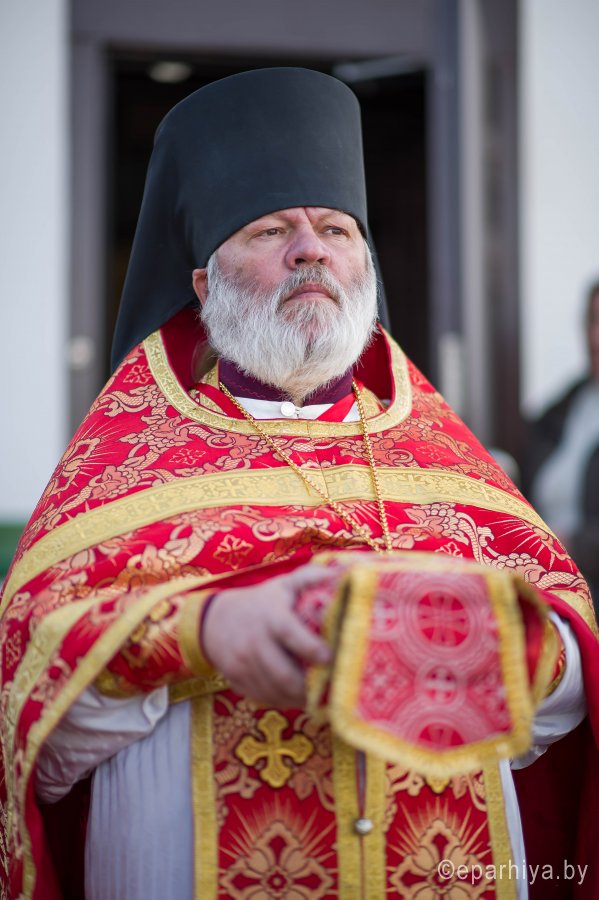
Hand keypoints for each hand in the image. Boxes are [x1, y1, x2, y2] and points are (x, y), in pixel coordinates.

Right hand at [201, 564, 332, 707]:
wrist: (216, 621)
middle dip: (309, 687)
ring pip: (275, 692)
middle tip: (331, 690)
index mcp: (271, 616)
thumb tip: (341, 574)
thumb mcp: (283, 585)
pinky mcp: (237, 681)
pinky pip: (264, 698)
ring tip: (318, 697)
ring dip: (299, 698)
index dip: (311, 648)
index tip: (330, 657)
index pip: (290, 633)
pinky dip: (283, 701)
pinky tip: (297, 696)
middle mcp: (254, 641)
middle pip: (284, 674)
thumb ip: (310, 578)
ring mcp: (243, 664)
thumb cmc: (261, 602)